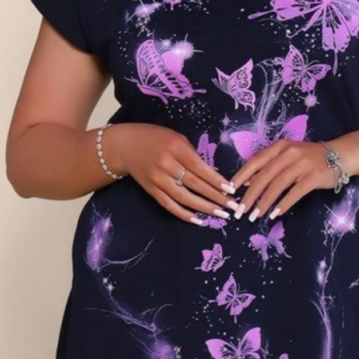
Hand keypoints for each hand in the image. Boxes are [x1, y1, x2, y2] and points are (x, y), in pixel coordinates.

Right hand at [106, 123, 240, 224]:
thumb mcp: (176, 138)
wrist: (125, 146)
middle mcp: (166, 164)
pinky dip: (184, 214)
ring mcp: (157, 179)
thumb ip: (192, 154)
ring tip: (220, 214)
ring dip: (204, 208)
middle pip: (195, 184)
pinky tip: (198, 220)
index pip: (200, 168)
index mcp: (175, 148)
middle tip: (232, 206)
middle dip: (216, 197)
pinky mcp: (151, 190)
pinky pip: (169, 205)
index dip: (216, 180)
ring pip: (184, 197)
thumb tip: (212, 175)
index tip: (230, 190)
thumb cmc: (156, 138)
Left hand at [228, 139, 337, 221]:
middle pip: (264, 176)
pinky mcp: (314, 176)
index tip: (229, 191)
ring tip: (255, 216)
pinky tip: (275, 214)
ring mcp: (302, 164)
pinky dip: (284, 204)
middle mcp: (289, 153)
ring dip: (264, 203)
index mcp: (279, 147)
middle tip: (240, 211)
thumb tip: (247, 183)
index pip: (254, 162)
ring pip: (277, 185)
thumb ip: (269, 166)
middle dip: (249, 196)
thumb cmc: (310, 158)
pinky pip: (295, 192)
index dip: (240, 177)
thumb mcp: (288, 156)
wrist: (341, 155)